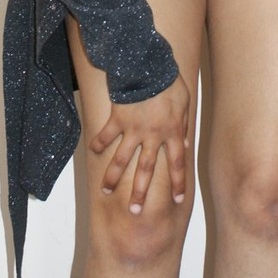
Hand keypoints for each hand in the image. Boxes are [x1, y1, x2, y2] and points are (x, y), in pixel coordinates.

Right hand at [89, 75, 190, 213]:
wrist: (148, 66)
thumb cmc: (169, 82)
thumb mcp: (184, 103)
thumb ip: (183, 125)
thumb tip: (185, 143)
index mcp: (172, 132)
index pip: (177, 164)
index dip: (178, 183)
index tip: (177, 201)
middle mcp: (152, 136)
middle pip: (146, 170)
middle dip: (141, 192)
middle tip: (135, 211)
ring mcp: (133, 129)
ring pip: (122, 159)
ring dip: (113, 176)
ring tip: (106, 191)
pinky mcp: (118, 119)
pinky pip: (106, 135)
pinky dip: (98, 142)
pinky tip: (91, 152)